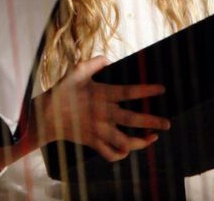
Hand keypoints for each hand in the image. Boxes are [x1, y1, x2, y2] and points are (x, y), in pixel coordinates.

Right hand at [37, 55, 170, 161]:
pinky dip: (121, 154)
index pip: (129, 92)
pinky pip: (110, 154)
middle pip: (132, 119)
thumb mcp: (76, 71)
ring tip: (153, 137)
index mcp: (101, 95)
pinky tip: (130, 149)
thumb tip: (108, 59)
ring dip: (141, 142)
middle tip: (167, 123)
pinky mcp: (93, 142)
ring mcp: (98, 131)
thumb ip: (94, 63)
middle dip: (152, 121)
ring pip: (125, 141)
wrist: (46, 116)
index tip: (162, 89)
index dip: (146, 90)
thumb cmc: (62, 91)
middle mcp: (102, 114)